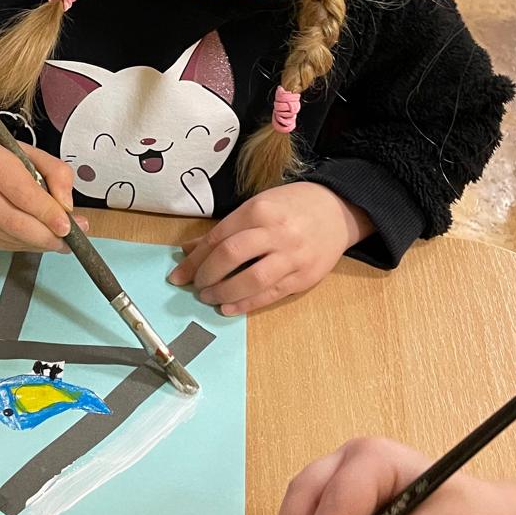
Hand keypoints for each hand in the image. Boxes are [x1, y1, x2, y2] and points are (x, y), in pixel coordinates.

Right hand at [0, 137, 87, 252]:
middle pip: (15, 222)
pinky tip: (37, 239)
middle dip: (46, 235)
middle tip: (68, 239)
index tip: (67, 225)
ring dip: (39, 243)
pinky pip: (4, 245)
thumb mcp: (33, 153)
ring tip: (58, 239)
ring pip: (10, 237)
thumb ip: (57, 173)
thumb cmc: (2, 160)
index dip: (47, 213)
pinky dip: (26, 245)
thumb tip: (66, 206)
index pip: (23, 193)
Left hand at [169, 182, 371, 315]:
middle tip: (196, 286)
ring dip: (224, 292)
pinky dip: (247, 304)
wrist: (337, 210)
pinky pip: (271, 294)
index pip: (218, 238)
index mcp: (259, 210)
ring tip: (209, 297)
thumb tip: (189, 250)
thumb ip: (225, 229)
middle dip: (206, 275)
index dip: (195, 260)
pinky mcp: (305, 276)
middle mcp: (276, 232)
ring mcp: (293, 256)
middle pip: (231, 256)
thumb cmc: (291, 207)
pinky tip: (230, 308)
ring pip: (252, 279)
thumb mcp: (256, 207)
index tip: (178, 275)